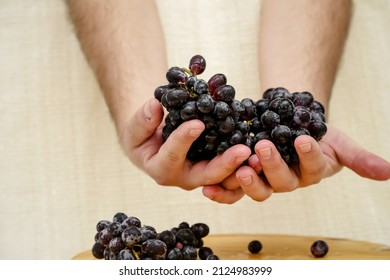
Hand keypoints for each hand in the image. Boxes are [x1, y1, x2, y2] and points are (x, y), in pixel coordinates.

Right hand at [121, 98, 251, 189]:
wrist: (153, 143)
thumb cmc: (142, 136)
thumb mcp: (135, 128)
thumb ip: (143, 119)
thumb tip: (155, 104)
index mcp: (162, 169)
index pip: (172, 156)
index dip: (183, 140)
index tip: (196, 123)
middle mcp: (185, 178)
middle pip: (207, 176)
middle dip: (226, 164)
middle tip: (243, 150)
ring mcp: (203, 176)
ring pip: (225, 179)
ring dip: (243, 169)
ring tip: (259, 155)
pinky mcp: (216, 170)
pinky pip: (233, 172)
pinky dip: (247, 164)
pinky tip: (260, 148)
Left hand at [202, 125, 389, 202]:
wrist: (286, 121)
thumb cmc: (313, 130)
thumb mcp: (337, 140)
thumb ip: (359, 157)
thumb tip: (389, 173)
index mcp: (310, 172)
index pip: (313, 167)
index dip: (309, 156)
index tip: (303, 139)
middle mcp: (287, 181)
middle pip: (281, 181)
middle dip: (272, 166)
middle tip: (263, 148)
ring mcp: (263, 181)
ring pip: (257, 188)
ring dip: (246, 181)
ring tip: (238, 167)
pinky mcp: (241, 176)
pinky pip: (231, 189)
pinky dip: (221, 191)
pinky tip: (208, 189)